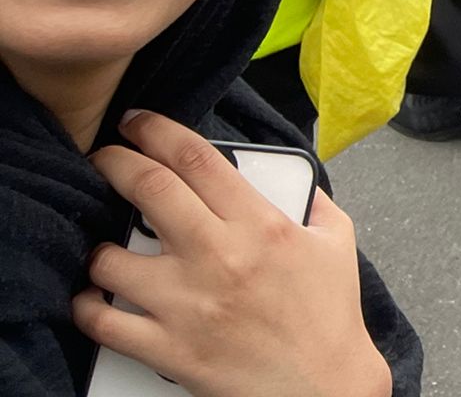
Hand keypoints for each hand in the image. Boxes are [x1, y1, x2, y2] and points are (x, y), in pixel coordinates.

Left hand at [71, 112, 391, 396]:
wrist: (323, 387)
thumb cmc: (330, 318)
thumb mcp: (336, 242)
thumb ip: (313, 204)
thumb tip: (296, 184)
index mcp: (262, 225)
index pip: (197, 159)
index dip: (158, 131)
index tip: (138, 124)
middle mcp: (220, 256)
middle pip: (149, 190)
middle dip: (115, 163)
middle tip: (104, 158)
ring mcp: (188, 304)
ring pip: (113, 258)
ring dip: (101, 247)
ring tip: (106, 249)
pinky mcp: (168, 349)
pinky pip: (104, 321)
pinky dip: (90, 305)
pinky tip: (94, 298)